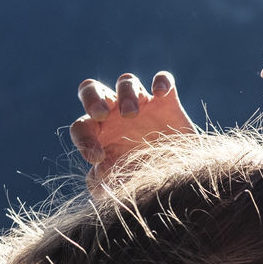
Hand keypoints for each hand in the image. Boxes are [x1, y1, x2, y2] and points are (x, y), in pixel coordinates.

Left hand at [69, 71, 197, 192]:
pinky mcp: (168, 102)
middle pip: (92, 90)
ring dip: (126, 94)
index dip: (83, 140)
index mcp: (100, 133)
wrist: (181, 175)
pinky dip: (161, 81)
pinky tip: (160, 94)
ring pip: (126, 82)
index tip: (97, 158)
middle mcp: (116, 114)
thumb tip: (96, 183)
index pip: (81, 127)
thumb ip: (104, 183)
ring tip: (132, 114)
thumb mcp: (122, 183)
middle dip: (93, 98)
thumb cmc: (145, 178)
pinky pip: (163, 79)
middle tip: (101, 114)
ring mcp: (142, 105)